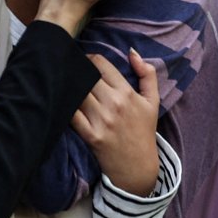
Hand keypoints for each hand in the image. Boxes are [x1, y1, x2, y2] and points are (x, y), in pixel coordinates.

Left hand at [73, 49, 160, 194]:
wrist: (138, 166)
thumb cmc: (143, 130)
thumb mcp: (152, 101)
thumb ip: (147, 73)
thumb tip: (132, 52)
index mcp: (126, 92)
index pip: (100, 64)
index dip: (90, 59)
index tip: (86, 61)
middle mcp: (113, 104)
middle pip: (85, 76)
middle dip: (77, 71)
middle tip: (72, 71)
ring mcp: (101, 120)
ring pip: (77, 93)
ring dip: (69, 87)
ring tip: (66, 85)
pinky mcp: (90, 135)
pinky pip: (71, 115)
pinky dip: (66, 106)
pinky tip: (65, 103)